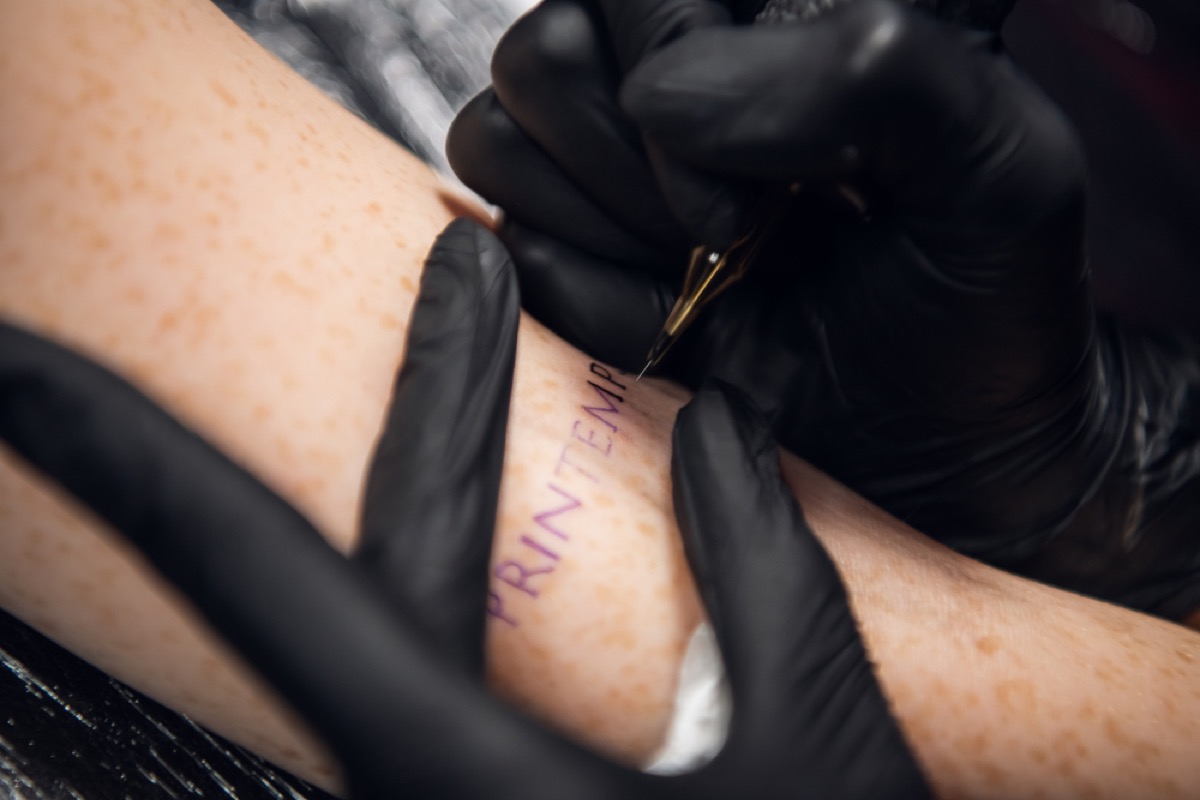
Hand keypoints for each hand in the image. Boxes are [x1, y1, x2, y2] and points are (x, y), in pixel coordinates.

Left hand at [0, 219, 929, 797]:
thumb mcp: (821, 746)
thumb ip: (764, 577)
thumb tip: (719, 433)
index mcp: (464, 772)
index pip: (268, 577)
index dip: (131, 459)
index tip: (24, 367)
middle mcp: (418, 784)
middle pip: (363, 558)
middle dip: (426, 397)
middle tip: (461, 274)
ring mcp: (447, 790)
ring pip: (398, 611)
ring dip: (444, 478)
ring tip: (487, 378)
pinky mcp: (480, 792)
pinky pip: (440, 663)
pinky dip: (468, 570)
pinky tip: (508, 524)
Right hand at [448, 0, 1199, 620]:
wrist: (938, 467)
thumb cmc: (980, 315)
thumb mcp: (997, 165)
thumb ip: (872, 71)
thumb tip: (658, 97)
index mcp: (767, 25)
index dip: (677, 66)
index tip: (772, 182)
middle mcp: (670, 88)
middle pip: (543, 54)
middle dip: (636, 168)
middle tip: (736, 235)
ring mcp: (605, 178)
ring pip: (495, 138)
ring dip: (606, 227)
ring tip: (705, 277)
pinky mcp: (569, 265)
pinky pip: (510, 249)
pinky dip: (590, 300)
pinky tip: (670, 322)